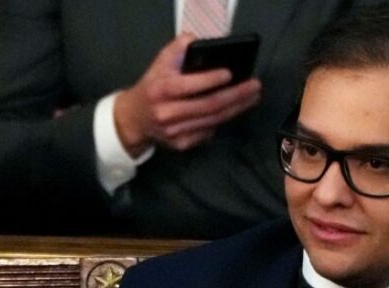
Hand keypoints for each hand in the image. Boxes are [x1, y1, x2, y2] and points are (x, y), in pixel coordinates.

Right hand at [113, 32, 260, 155]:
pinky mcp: (181, 144)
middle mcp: (166, 113)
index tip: (230, 73)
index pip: (187, 86)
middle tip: (254, 86)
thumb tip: (196, 40)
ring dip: (236, 108)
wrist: (134, 119)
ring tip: (252, 96)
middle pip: (207, 106)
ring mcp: (174, 132)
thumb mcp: (159, 63)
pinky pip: (208, 131)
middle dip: (235, 95)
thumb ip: (177, 49)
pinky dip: (223, 119)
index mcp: (160, 91)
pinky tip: (235, 109)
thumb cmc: (152, 87)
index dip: (209, 80)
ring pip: (212, 120)